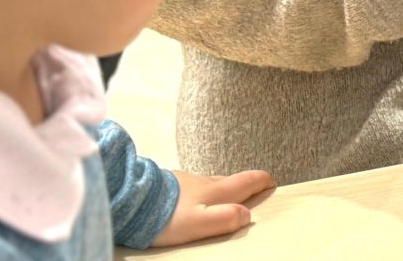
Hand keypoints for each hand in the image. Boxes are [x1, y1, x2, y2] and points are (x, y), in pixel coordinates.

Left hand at [151, 168, 274, 246]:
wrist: (130, 201)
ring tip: (221, 199)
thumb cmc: (167, 217)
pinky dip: (199, 192)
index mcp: (216, 191)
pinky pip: (191, 186)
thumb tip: (247, 215)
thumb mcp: (200, 223)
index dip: (262, 181)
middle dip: (244, 185)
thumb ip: (226, 219)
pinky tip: (190, 200)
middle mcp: (203, 181)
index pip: (246, 181)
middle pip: (230, 180)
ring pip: (210, 182)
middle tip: (252, 192)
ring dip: (221, 188)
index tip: (271, 183)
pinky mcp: (167, 184)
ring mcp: (185, 180)